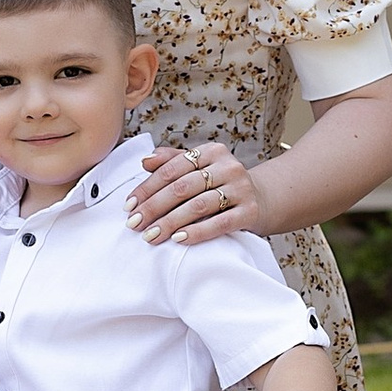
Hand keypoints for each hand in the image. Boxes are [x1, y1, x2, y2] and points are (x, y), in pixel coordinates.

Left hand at [128, 139, 266, 247]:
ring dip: (170, 222)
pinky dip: (197, 232)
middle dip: (154, 207)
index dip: (147, 188)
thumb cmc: (222, 184)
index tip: (128, 205)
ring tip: (150, 236)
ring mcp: (241, 188)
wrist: (263, 199)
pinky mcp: (250, 211)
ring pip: (198, 206)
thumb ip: (172, 161)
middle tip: (134, 224)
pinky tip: (178, 239)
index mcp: (211, 151)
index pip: (171, 169)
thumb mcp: (200, 167)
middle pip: (182, 187)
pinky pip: (220, 223)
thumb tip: (144, 161)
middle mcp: (227, 166)